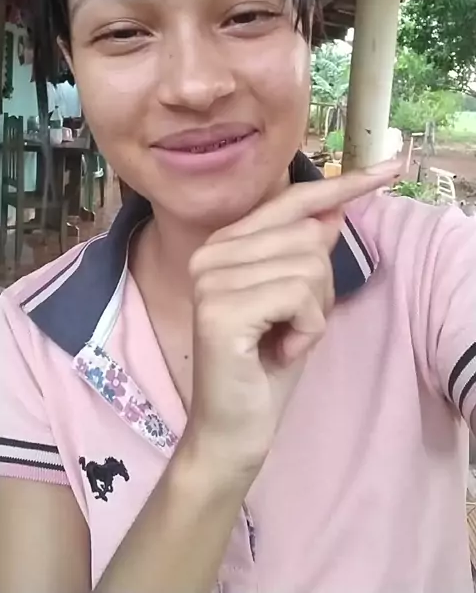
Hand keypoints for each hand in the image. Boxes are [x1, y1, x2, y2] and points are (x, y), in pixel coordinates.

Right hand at [186, 160, 398, 476]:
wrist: (233, 429)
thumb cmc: (265, 365)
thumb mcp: (296, 300)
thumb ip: (304, 251)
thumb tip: (335, 208)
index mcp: (225, 244)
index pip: (293, 200)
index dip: (343, 185)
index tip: (389, 170)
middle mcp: (211, 252)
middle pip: (310, 236)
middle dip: (321, 288)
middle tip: (291, 327)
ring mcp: (211, 279)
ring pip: (310, 265)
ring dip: (314, 313)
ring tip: (283, 340)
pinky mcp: (220, 308)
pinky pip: (300, 295)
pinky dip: (307, 330)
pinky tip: (279, 352)